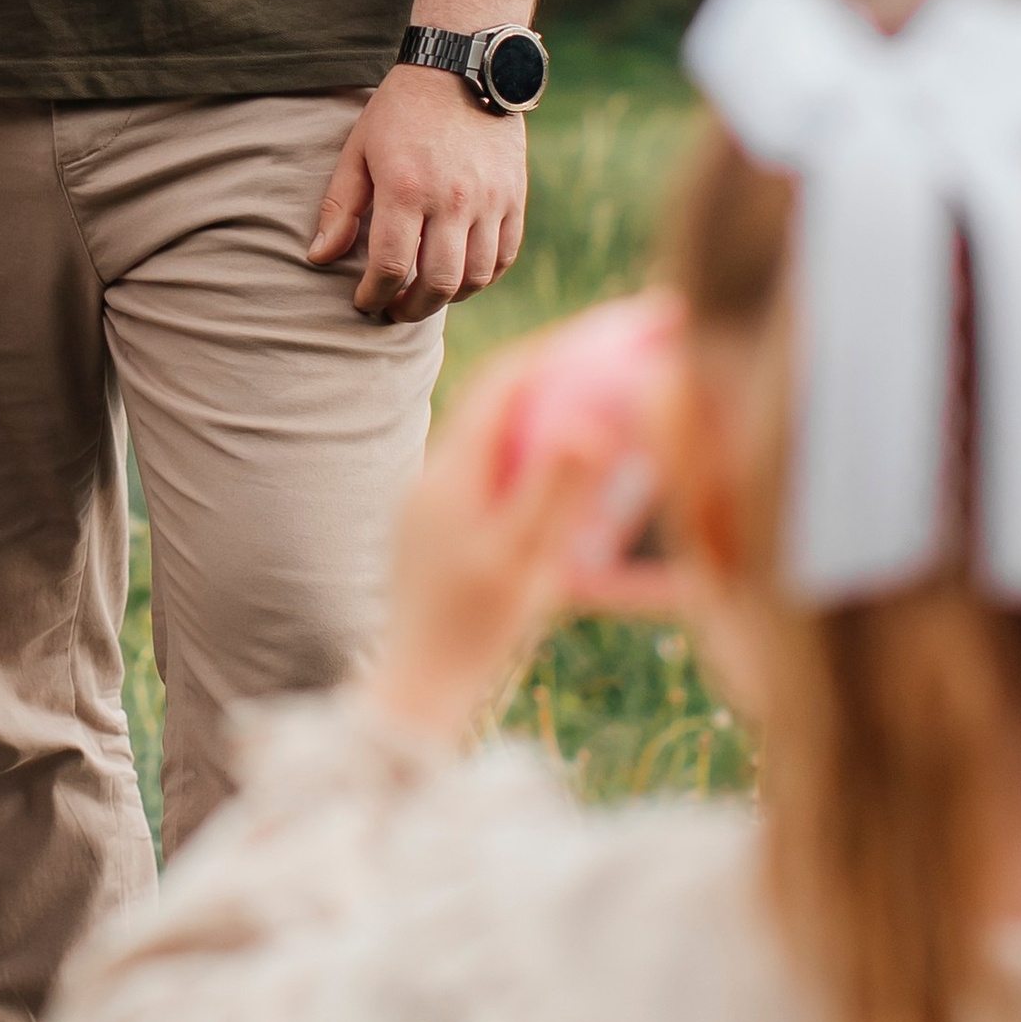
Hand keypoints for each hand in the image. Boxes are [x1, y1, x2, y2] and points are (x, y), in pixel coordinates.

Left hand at [308, 64, 528, 319]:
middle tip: (393, 309)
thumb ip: (340, 207)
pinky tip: (460, 275)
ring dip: (448, 298)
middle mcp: (452, 199)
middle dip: (411, 308)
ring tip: (425, 294)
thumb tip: (319, 258)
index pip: (390, 267)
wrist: (461, 68)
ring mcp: (490, 200)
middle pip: (438, 283)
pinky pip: (504, 256)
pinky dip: (483, 277)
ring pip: (475, 277)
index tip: (364, 302)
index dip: (373, 296)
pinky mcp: (514, 196)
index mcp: (406, 188)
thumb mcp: (358, 151)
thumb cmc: (399, 112)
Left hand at [373, 327, 674, 741]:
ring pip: (489, 442)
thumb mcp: (524, 560)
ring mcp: (430, 507)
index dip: (550, 351)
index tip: (599, 332)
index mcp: (452, 475)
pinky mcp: (434, 535)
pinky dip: (524, 462)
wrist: (418, 689)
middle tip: (602, 362)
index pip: (502, 386)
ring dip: (535, 420)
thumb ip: (554, 491)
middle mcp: (433, 479)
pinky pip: (485, 477)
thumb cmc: (475, 631)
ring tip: (590, 411)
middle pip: (495, 407)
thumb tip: (585, 423)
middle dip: (548, 377)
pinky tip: (559, 481)